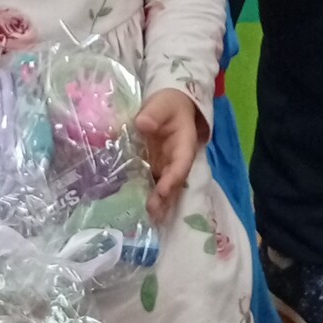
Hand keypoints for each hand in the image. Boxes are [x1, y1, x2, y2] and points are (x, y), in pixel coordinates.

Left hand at [134, 89, 203, 220]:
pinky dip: (147, 196)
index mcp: (184, 145)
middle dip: (165, 198)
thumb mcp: (162, 104)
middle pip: (175, 182)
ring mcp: (166, 166)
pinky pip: (153, 183)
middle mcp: (177, 160)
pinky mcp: (155, 168)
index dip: (173, 178)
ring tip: (148, 218)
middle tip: (153, 212)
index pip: (181, 164)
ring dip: (158, 203)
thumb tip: (142, 124)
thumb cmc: (168, 104)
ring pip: (165, 187)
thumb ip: (153, 113)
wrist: (169, 106)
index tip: (163, 190)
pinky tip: (138, 208)